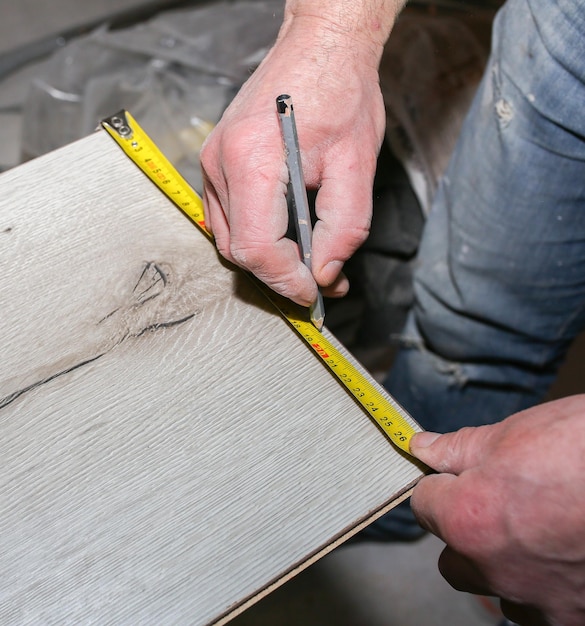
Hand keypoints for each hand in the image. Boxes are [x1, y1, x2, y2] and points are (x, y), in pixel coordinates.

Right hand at [200, 14, 387, 305]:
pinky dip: (257, 237)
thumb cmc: (340, 93)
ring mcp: (213, 163)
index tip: (314, 291)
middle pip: (240, 250)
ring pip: (231, 239)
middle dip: (282, 274)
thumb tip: (323, 274)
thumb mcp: (356, 166)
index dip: (287, 280)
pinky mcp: (217, 163)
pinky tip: (287, 235)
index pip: (258, 249)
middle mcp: (222, 163)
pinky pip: (228, 219)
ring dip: (270, 259)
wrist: (321, 47)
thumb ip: (342, 229)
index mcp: (253, 162)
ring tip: (310, 260)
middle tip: (321, 280)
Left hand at [409, 395, 584, 625]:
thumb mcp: (509, 434)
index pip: (423, 505)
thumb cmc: (580, 448)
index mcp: (468, 519)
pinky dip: (542, 584)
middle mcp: (495, 569)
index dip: (438, 485)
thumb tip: (423, 447)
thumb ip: (456, 448)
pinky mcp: (576, 617)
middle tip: (494, 502)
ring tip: (536, 527)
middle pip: (452, 560)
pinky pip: (539, 608)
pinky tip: (561, 552)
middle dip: (462, 531)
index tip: (452, 477)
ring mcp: (539, 600)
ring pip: (495, 588)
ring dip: (502, 562)